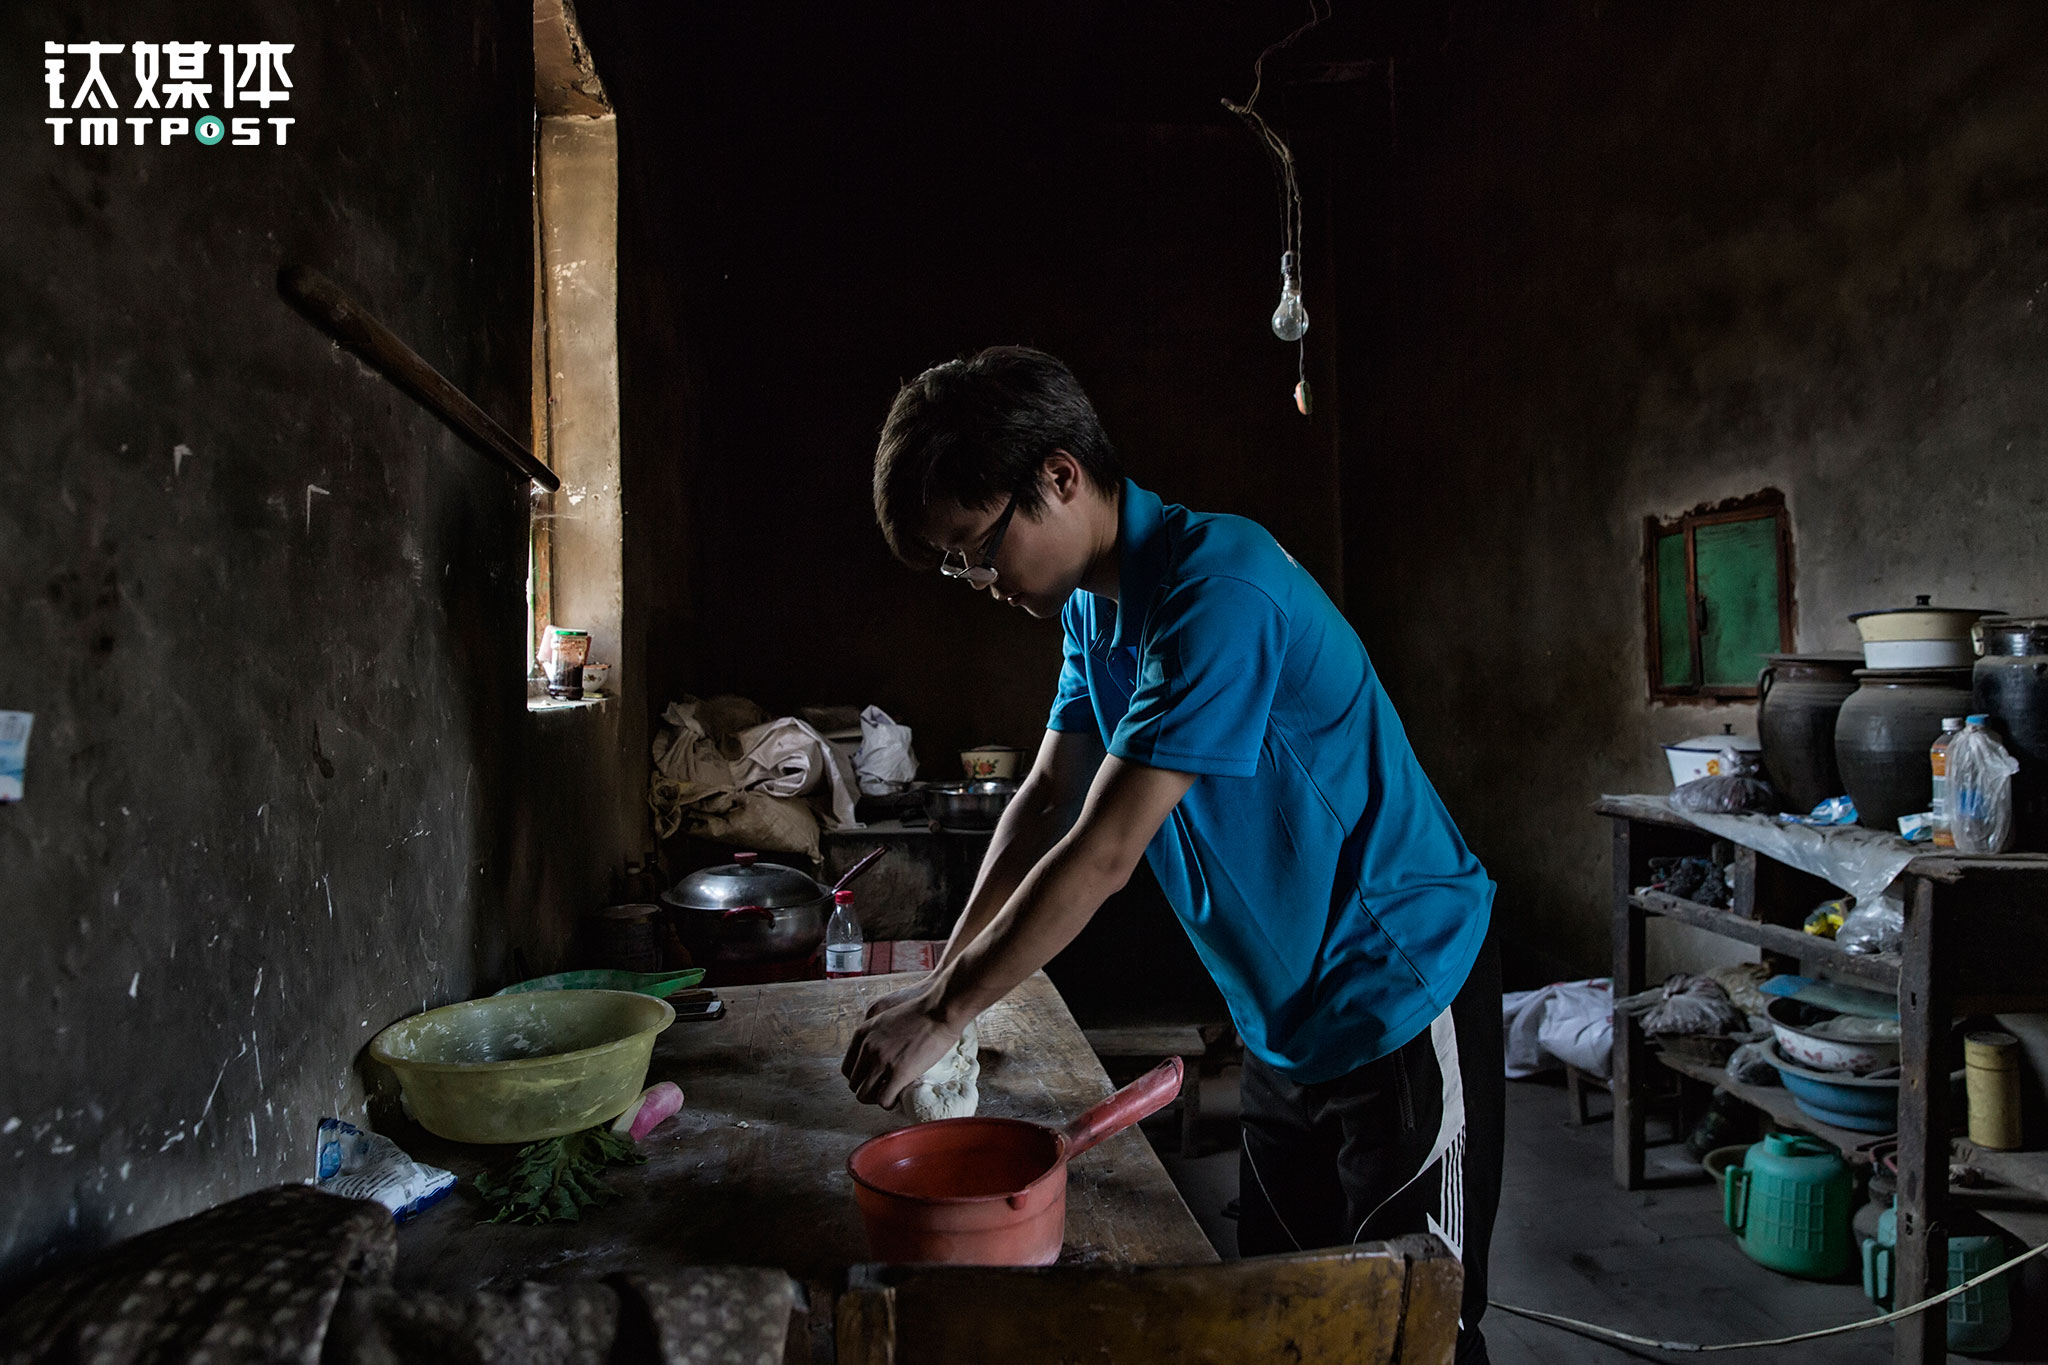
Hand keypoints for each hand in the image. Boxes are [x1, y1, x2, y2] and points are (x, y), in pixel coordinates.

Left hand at [842, 987, 960, 1108]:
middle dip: (867, 1089)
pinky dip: (889, 1104)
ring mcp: (881, 1061)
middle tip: (883, 1088)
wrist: (940, 1010)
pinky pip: (884, 1100)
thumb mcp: (887, 1018)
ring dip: (876, 1099)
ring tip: (890, 1095)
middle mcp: (867, 1048)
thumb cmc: (921, 1012)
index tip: (872, 1079)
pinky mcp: (898, 1073)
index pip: (847, 1067)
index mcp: (862, 1034)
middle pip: (854, 1084)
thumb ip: (876, 1036)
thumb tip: (878, 1054)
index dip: (860, 1077)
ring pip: (863, 1096)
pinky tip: (898, 1098)